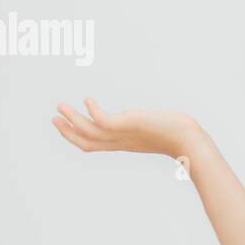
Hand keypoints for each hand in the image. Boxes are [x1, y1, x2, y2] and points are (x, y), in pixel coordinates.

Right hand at [52, 97, 201, 158]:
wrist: (191, 141)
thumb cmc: (180, 135)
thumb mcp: (156, 129)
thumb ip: (148, 125)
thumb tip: (152, 121)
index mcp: (124, 143)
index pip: (94, 144)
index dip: (76, 136)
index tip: (64, 124)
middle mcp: (121, 142)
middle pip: (86, 142)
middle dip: (68, 131)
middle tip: (53, 118)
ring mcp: (125, 134)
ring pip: (90, 132)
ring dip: (73, 119)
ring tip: (60, 106)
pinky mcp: (130, 125)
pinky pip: (104, 121)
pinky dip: (93, 112)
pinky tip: (87, 100)